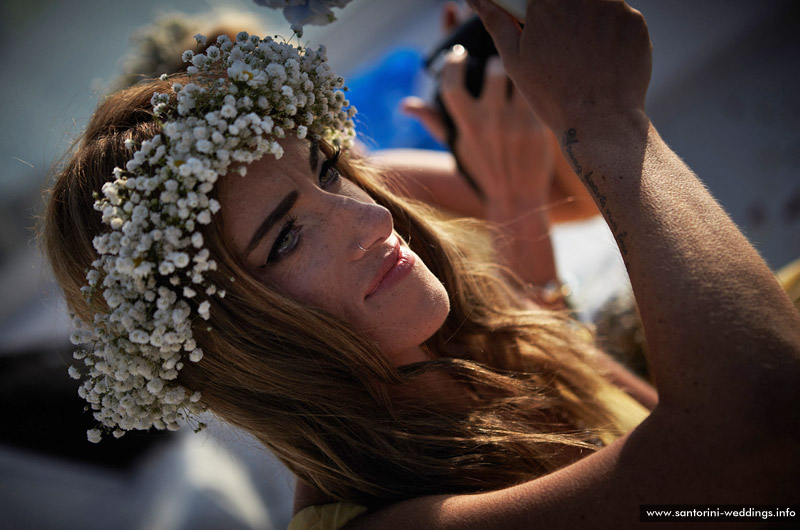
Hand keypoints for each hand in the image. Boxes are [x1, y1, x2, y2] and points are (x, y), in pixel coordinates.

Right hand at [404, 51, 554, 215]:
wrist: (517, 198)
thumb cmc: (483, 170)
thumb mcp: (457, 147)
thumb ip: (434, 122)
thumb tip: (405, 105)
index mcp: (467, 126)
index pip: (452, 84)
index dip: (453, 63)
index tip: (458, 54)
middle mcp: (491, 122)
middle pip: (495, 70)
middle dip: (496, 63)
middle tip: (497, 65)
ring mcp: (517, 123)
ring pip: (519, 79)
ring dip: (518, 74)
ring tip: (517, 78)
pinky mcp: (539, 126)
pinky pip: (537, 94)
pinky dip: (535, 90)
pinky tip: (534, 93)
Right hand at [469, 0, 651, 132]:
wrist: (600, 122)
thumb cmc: (552, 96)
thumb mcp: (515, 61)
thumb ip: (497, 22)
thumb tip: (476, 0)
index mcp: (546, 2)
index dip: (537, 8)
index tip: (536, 20)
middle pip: (570, 0)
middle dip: (564, 14)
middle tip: (561, 40)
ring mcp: (613, 7)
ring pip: (595, 4)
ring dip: (588, 20)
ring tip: (582, 56)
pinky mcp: (635, 22)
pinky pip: (619, 18)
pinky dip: (610, 34)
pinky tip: (602, 61)